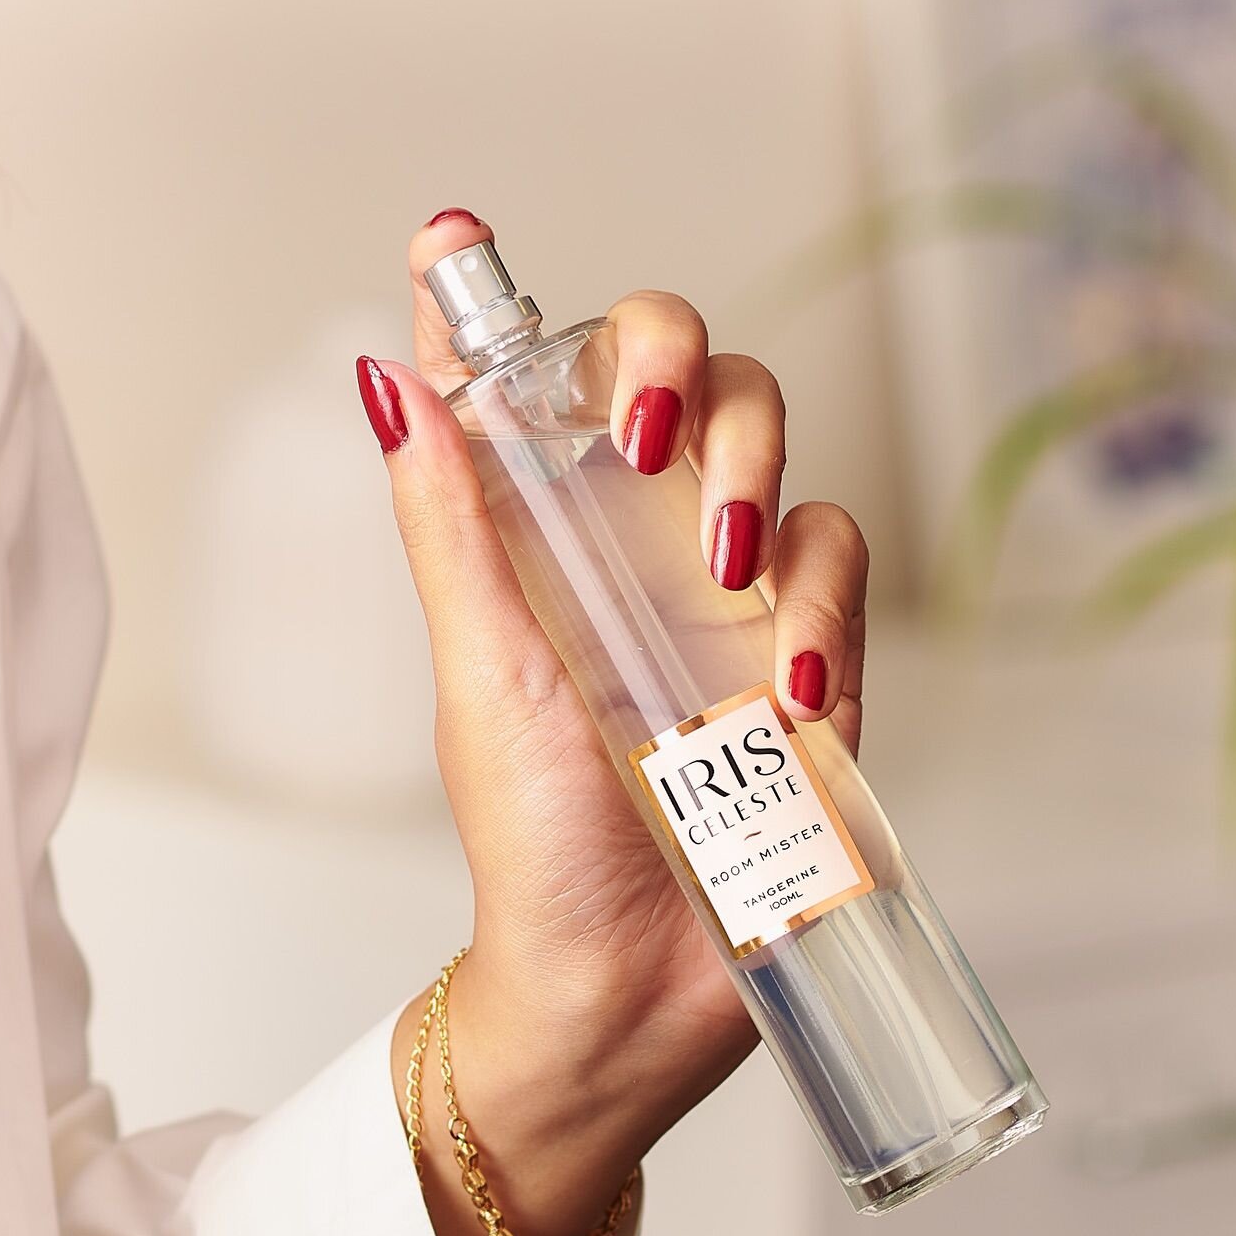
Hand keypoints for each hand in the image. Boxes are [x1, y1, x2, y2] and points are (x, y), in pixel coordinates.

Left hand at [360, 212, 868, 1235]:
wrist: (626, 994)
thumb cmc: (535, 849)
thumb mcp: (484, 678)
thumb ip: (453, 530)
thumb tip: (396, 383)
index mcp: (547, 546)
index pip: (541, 389)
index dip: (507, 306)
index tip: (457, 241)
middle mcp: (642, 551)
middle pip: (694, 380)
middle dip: (682, 367)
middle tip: (656, 433)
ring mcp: (733, 604)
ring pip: (785, 456)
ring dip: (762, 482)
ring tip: (725, 576)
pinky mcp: (812, 663)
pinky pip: (839, 573)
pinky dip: (821, 606)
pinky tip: (785, 685)